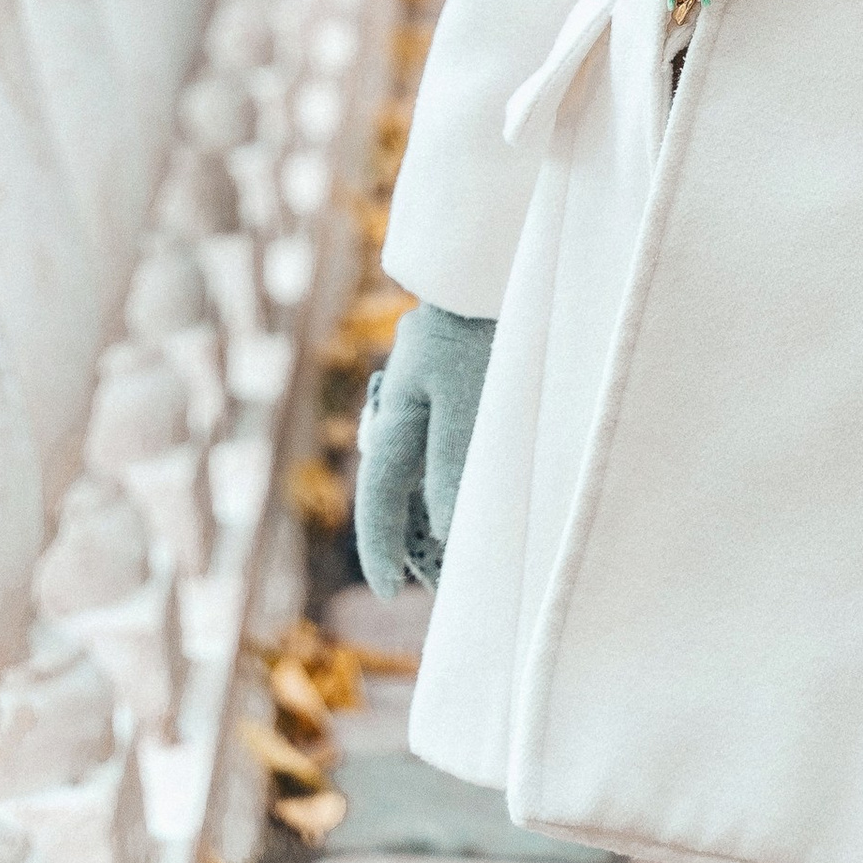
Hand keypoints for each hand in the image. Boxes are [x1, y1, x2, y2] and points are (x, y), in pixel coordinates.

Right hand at [355, 303, 495, 599]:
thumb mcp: (466, 406)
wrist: (483, 269)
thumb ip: (451, 470)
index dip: (382, 550)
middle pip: (393, 486)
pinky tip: (468, 486)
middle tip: (426, 579)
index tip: (391, 593)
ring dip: (429, 504)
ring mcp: (419, 396)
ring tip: (453, 545)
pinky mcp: (443, 383)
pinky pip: (433, 443)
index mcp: (394, 422)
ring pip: (414, 466)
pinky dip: (444, 474)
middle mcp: (398, 412)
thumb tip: (444, 535)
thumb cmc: (476, 336)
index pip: (379, 500)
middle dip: (406, 532)